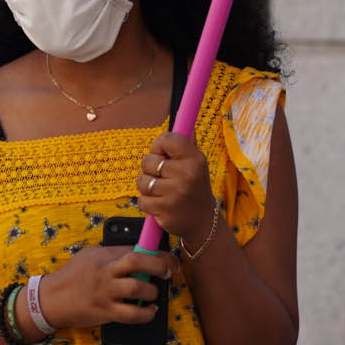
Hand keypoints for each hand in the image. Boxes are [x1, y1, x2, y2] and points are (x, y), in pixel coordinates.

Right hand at [34, 245, 176, 330]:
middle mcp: (106, 272)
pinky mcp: (105, 312)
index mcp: (104, 255)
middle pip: (138, 262)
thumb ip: (113, 254)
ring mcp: (106, 292)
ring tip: (154, 293)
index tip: (170, 259)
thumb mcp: (91, 256)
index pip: (135, 248)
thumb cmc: (73, 275)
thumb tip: (141, 253)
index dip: (158, 253)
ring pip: (138, 288)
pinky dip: (146, 313)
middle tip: (168, 272)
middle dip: (160, 265)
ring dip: (152, 291)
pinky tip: (150, 310)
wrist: (51, 299)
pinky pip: (131, 314)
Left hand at [136, 132, 216, 254]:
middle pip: (148, 161)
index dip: (158, 146)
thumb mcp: (197, 164)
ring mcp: (174, 193)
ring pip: (141, 181)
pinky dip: (147, 203)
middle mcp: (186, 174)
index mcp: (194, 159)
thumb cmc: (195, 187)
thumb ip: (186, 144)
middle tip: (164, 177)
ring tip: (161, 191)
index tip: (162, 154)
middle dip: (151, 169)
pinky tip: (160, 204)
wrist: (203, 221)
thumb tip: (185, 122)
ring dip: (147, 187)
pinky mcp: (164, 210)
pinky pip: (141, 200)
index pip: (166, 139)